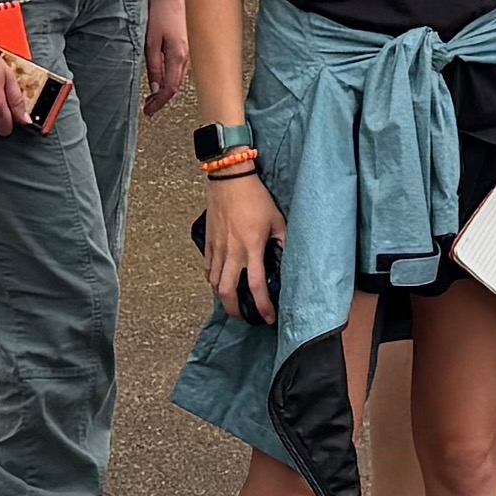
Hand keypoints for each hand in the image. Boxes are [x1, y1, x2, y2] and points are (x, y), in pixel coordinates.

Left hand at [142, 0, 192, 115]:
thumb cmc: (159, 11)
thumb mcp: (150, 41)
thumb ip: (153, 66)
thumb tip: (156, 88)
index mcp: (178, 56)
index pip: (170, 89)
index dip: (159, 103)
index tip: (148, 112)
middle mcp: (185, 55)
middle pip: (176, 85)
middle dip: (162, 99)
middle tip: (148, 107)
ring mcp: (186, 49)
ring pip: (178, 77)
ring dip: (166, 89)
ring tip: (152, 96)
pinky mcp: (183, 43)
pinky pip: (178, 67)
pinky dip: (170, 77)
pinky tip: (161, 76)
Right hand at [201, 170, 283, 317]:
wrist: (230, 179)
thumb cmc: (255, 196)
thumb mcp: (277, 218)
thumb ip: (283, 240)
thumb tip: (288, 255)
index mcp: (252, 247)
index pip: (256, 285)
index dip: (263, 305)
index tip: (268, 317)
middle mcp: (232, 252)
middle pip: (227, 292)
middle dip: (234, 310)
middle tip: (244, 316)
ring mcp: (217, 247)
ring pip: (214, 282)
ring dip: (222, 296)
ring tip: (232, 301)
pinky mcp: (208, 241)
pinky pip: (207, 267)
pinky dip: (212, 278)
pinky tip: (219, 280)